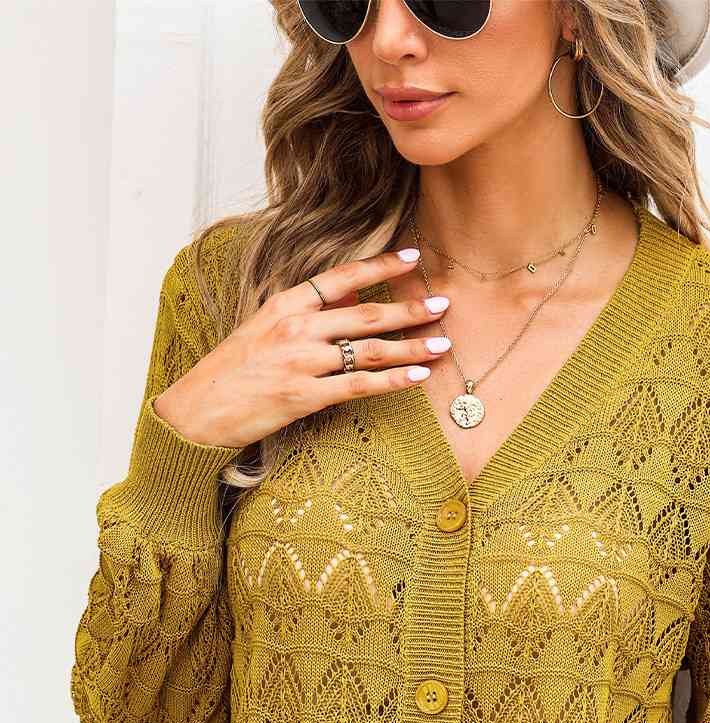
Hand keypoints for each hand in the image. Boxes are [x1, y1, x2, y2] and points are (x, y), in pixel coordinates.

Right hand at [152, 247, 451, 449]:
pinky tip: (418, 376)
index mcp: (285, 303)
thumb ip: (306, 309)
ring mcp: (301, 362)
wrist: (197, 410)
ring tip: (441, 343)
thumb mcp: (263, 326)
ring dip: (411, 345)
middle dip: (410, 308)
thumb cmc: (231, 371)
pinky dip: (393, 380)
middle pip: (366, 313)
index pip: (342, 276)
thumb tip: (352, 293)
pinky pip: (359, 385)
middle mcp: (295, 327)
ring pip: (369, 349)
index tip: (414, 256)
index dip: (381, 265)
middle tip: (444, 304)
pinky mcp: (304, 396)